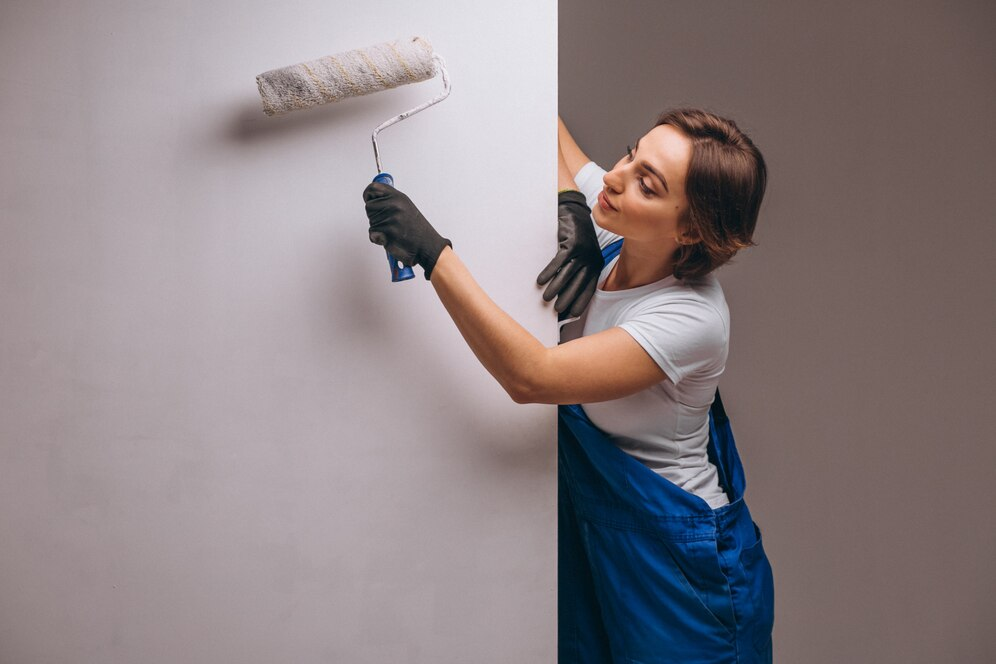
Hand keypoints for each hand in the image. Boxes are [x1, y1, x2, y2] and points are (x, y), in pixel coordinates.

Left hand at [363, 182, 451, 279]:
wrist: (427, 245)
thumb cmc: (416, 230)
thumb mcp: (406, 207)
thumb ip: (390, 201)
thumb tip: (373, 199)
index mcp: (398, 197)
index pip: (373, 188)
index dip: (368, 195)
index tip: (370, 200)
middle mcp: (394, 205)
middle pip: (369, 207)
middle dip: (375, 216)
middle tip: (389, 223)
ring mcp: (391, 218)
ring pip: (371, 221)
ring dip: (378, 228)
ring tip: (392, 231)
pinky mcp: (388, 231)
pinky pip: (372, 233)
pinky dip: (378, 238)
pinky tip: (389, 238)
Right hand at [537, 190, 601, 316]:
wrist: (573, 211)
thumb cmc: (576, 236)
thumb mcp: (584, 253)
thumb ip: (581, 269)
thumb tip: (568, 291)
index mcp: (596, 263)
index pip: (589, 287)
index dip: (581, 301)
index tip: (572, 313)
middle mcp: (592, 258)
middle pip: (578, 283)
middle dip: (568, 298)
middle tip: (557, 311)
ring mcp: (582, 250)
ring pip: (568, 274)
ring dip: (556, 288)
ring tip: (546, 299)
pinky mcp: (571, 243)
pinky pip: (559, 262)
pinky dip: (549, 272)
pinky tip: (541, 281)